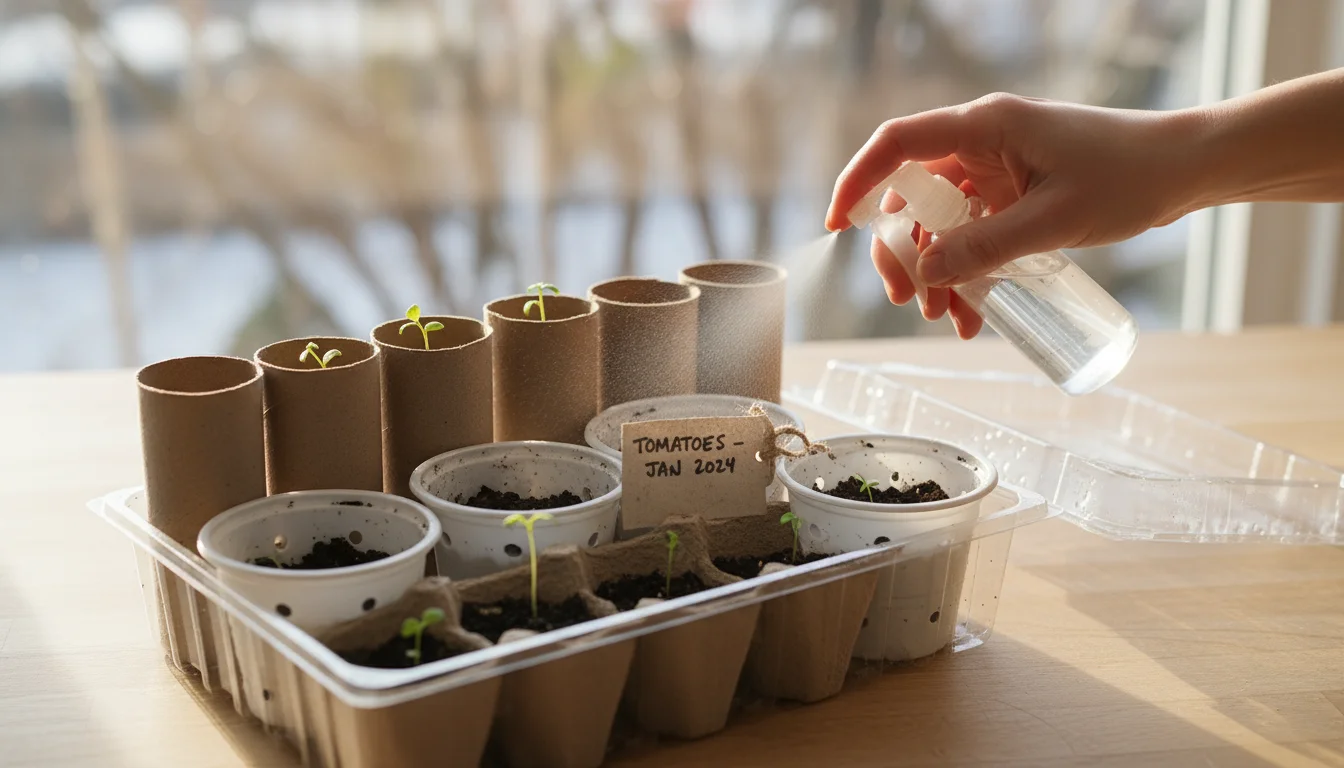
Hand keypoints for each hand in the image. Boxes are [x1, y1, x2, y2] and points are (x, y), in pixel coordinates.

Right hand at [826, 93, 1200, 337]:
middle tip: (906, 300)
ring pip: (940, 223)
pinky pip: (971, 233)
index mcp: (985, 128)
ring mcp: (997, 169)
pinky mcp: (1013, 192)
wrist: (1184, 171)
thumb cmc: (1128, 177)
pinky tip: (973, 312)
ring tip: (946, 318)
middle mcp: (982, 143)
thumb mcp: (1053, 220)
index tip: (837, 226)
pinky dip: (966, 271)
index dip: (858, 182)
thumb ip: (985, 248)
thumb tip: (924, 273)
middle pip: (911, 196)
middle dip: (902, 251)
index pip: (898, 145)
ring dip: (935, 271)